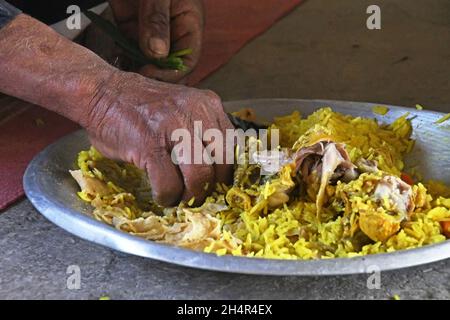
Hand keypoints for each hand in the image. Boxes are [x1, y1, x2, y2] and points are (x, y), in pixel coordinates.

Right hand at [85, 71, 232, 206]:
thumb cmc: (143, 107)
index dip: (226, 173)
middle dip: (212, 188)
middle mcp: (196, 113)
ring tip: (181, 199)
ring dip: (191, 196)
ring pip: (199, 176)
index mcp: (208, 105)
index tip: (217, 185)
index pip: (234, 147)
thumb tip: (217, 170)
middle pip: (221, 165)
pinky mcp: (149, 145)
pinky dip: (167, 197)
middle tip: (199, 196)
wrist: (102, 92)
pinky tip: (162, 196)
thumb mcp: (183, 109)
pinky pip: (169, 183)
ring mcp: (173, 128)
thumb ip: (202, 130)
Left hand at [108, 0, 203, 82]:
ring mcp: (152, 35)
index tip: (150, 74)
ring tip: (123, 80)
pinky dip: (124, 61)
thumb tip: (157, 54)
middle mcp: (173, 35)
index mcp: (189, 26)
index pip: (187, 60)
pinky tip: (114, 64)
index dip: (171, 72)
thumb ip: (157, 20)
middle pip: (169, 67)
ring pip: (149, 64)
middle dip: (155, 77)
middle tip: (135, 84)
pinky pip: (131, 53)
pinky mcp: (132, 32)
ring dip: (137, 73)